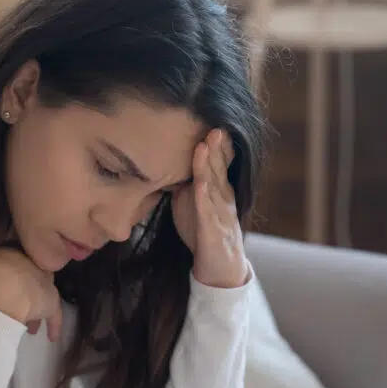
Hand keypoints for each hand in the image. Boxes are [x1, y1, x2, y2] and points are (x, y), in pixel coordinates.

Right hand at [0, 247, 63, 340]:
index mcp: (10, 251)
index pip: (14, 262)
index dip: (9, 278)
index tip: (5, 288)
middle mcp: (30, 263)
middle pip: (30, 280)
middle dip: (26, 293)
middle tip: (19, 307)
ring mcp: (43, 282)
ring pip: (40, 296)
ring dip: (34, 310)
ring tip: (29, 327)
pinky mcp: (51, 302)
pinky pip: (54, 314)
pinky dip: (53, 325)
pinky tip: (52, 337)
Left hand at [172, 128, 248, 288]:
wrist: (219, 270)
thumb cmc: (203, 233)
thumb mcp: (191, 202)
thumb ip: (183, 181)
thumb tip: (164, 161)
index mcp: (218, 189)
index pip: (218, 161)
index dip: (215, 142)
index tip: (209, 117)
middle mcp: (223, 198)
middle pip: (219, 167)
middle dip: (217, 144)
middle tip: (214, 120)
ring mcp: (220, 214)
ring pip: (215, 184)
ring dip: (211, 164)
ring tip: (207, 142)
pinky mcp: (213, 232)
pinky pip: (208, 211)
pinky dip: (204, 195)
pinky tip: (199, 183)